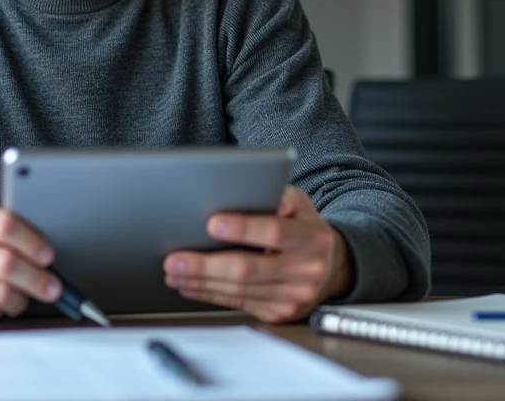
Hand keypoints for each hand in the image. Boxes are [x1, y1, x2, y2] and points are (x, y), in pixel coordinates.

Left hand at [163, 186, 353, 322]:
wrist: (331, 267)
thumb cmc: (303, 227)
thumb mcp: (300, 204)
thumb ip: (278, 195)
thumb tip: (253, 191)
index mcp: (313, 237)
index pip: (274, 232)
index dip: (243, 228)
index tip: (211, 223)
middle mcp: (306, 270)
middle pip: (249, 269)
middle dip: (206, 265)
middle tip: (175, 258)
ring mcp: (294, 296)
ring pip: (239, 290)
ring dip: (200, 282)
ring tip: (173, 271)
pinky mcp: (280, 312)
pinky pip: (238, 303)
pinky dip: (209, 293)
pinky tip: (190, 285)